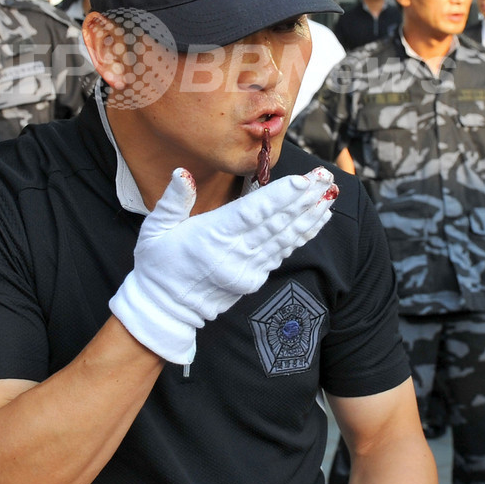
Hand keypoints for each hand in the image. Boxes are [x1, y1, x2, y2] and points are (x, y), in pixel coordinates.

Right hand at [110, 166, 338, 363]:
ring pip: (286, 238)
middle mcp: (234, 253)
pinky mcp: (254, 279)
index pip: (253, 212)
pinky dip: (303, 235)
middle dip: (304, 198)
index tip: (303, 180)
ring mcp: (248, 269)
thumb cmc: (157, 265)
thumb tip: (180, 173)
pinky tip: (318, 219)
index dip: (281, 196)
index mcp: (211, 236)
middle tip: (324, 177)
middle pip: (277, 222)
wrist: (163, 311)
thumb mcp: (155, 228)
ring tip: (329, 194)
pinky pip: (283, 253)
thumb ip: (173, 200)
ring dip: (310, 215)